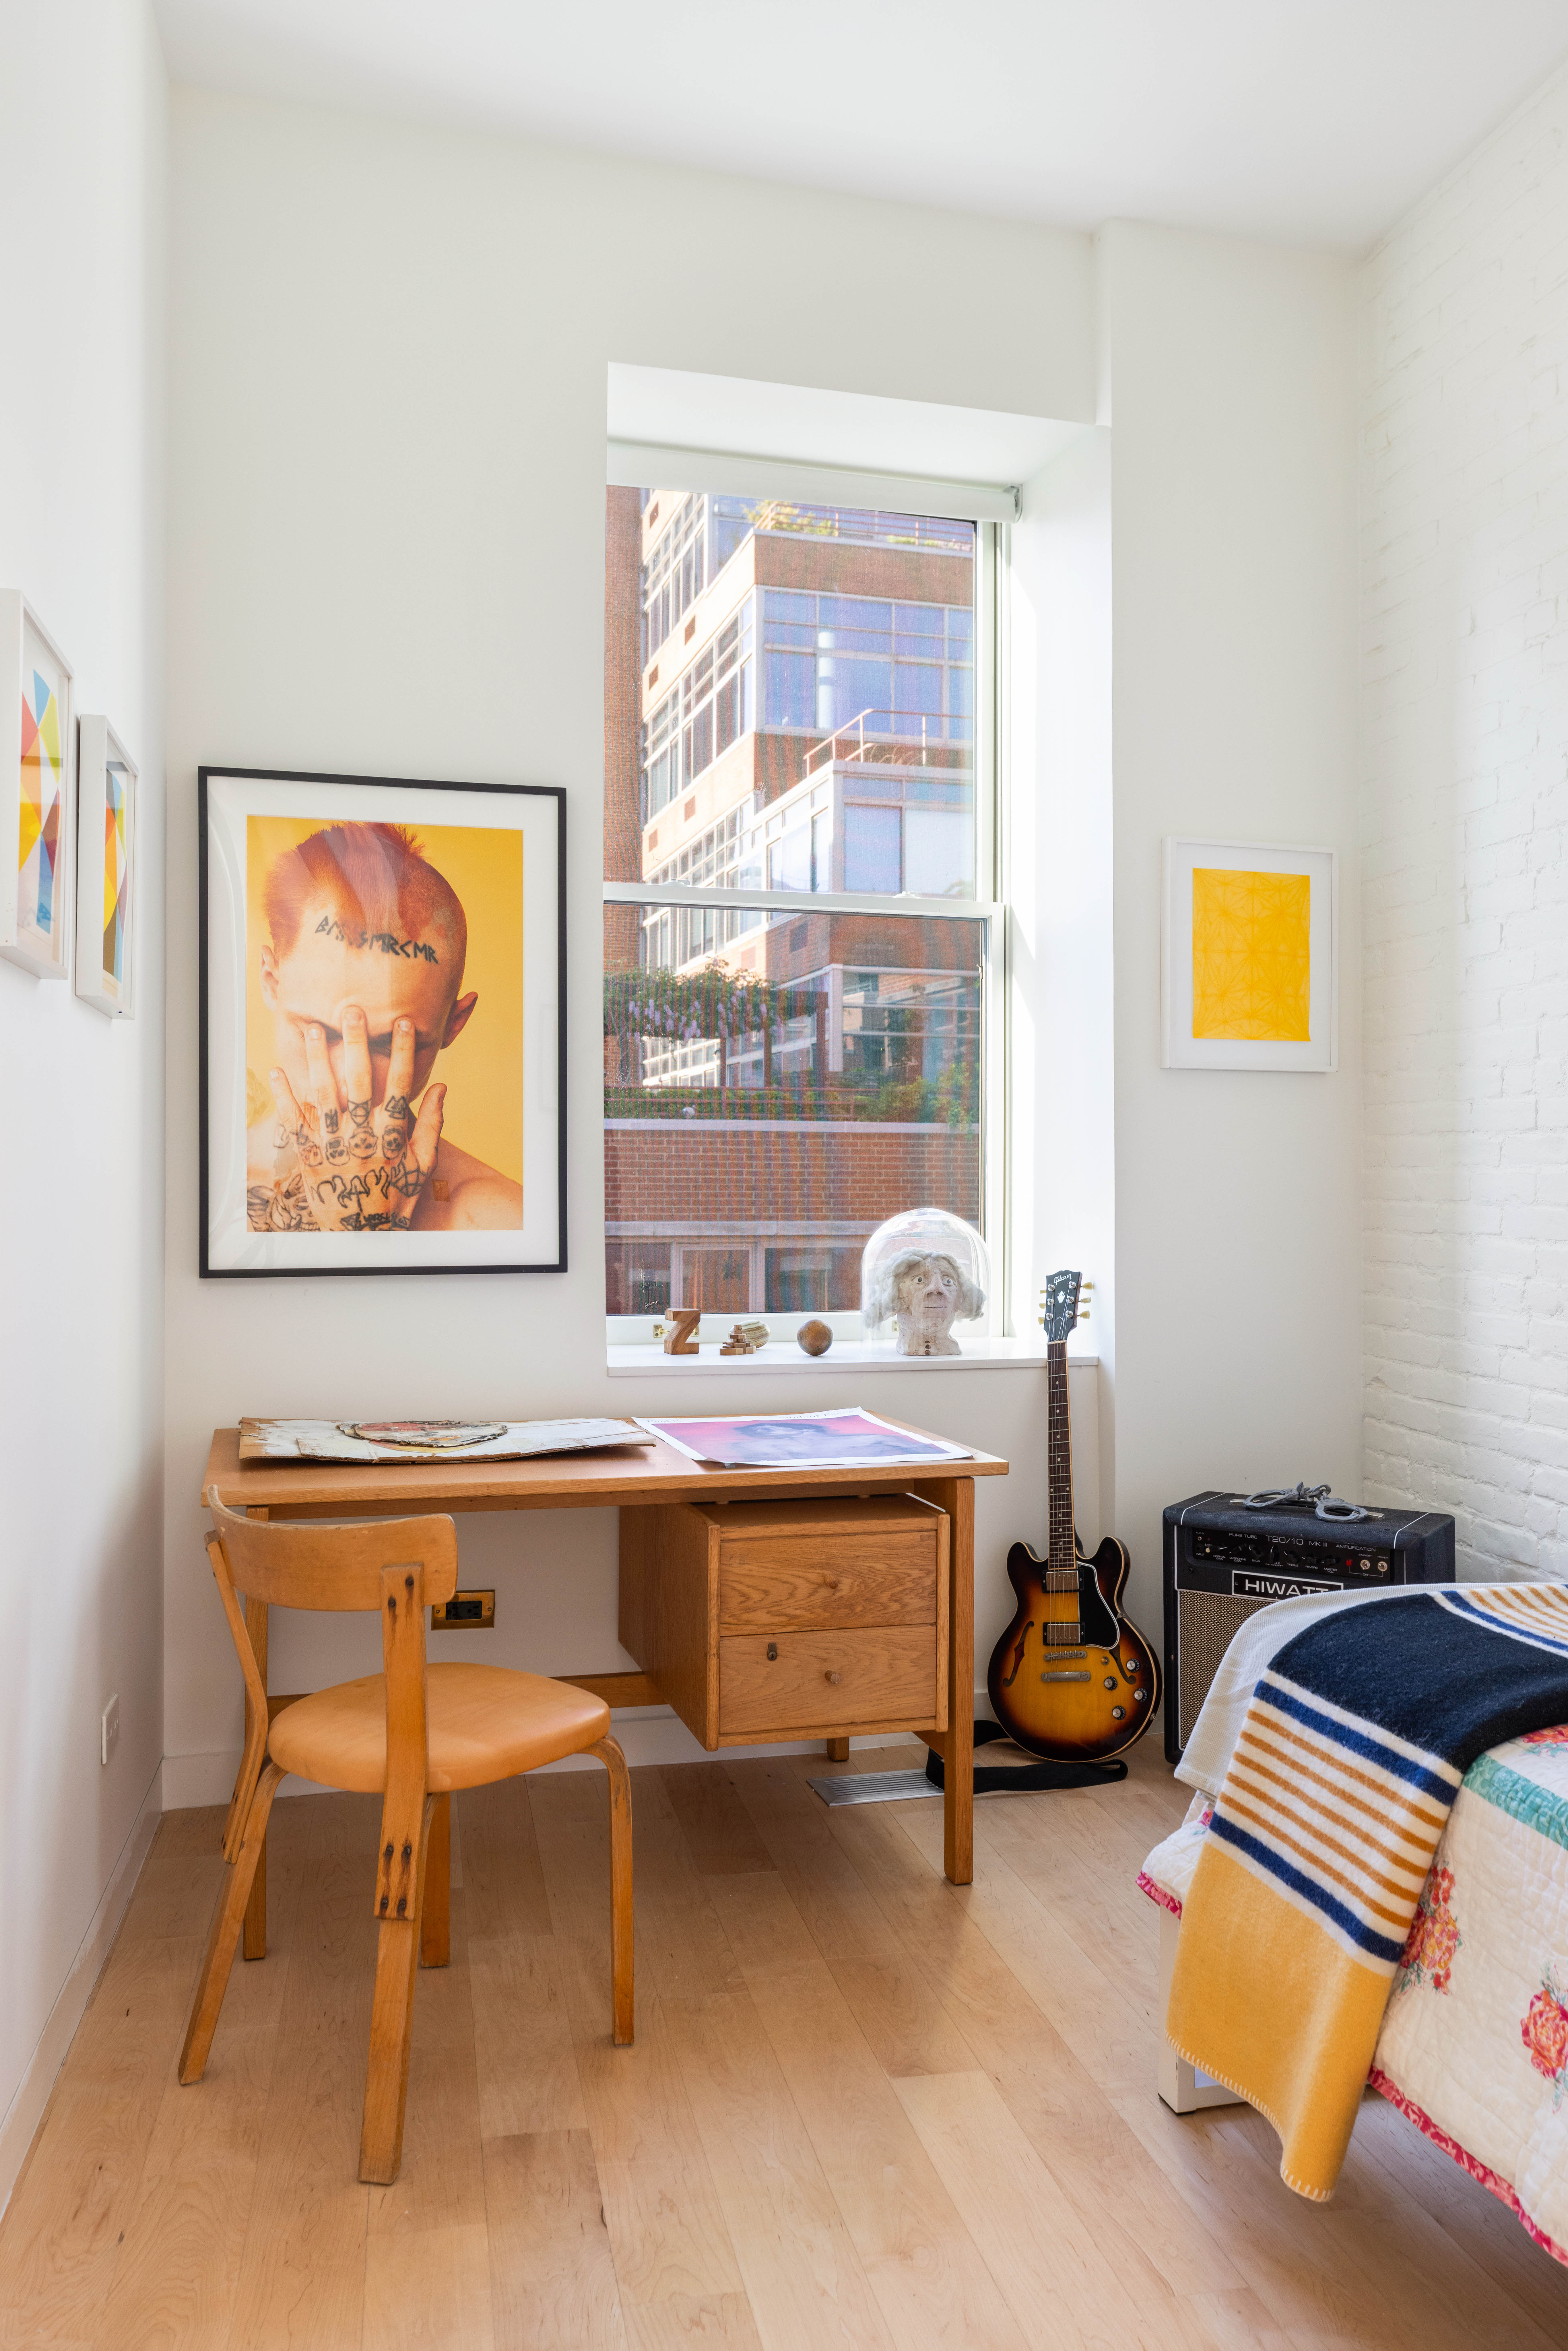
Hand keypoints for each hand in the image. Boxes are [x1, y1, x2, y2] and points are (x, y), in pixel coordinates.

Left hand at [270, 1010, 445, 1231]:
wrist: (363, 1235)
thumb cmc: (395, 1196)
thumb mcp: (421, 1165)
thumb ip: (432, 1126)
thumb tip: (442, 1088)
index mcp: (391, 1138)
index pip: (398, 1087)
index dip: (402, 1054)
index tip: (402, 1024)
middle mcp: (361, 1139)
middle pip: (358, 1084)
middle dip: (355, 1045)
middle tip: (352, 1011)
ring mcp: (333, 1148)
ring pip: (324, 1098)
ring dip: (317, 1061)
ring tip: (312, 1029)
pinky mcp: (309, 1158)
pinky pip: (295, 1124)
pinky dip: (284, 1098)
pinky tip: (277, 1071)